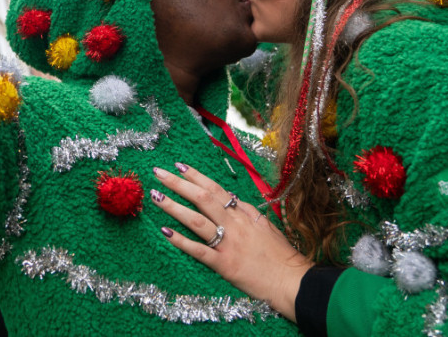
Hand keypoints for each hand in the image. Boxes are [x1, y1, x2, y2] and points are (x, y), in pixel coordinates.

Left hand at [151, 163, 312, 321]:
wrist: (291, 280)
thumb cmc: (282, 256)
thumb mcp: (267, 227)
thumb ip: (248, 214)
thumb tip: (232, 200)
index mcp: (245, 214)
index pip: (217, 189)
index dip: (197, 176)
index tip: (179, 166)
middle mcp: (235, 224)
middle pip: (203, 198)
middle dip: (179, 183)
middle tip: (159, 173)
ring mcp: (228, 244)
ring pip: (197, 220)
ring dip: (174, 206)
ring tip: (156, 196)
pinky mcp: (224, 264)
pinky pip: (198, 250)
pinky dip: (180, 240)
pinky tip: (165, 232)